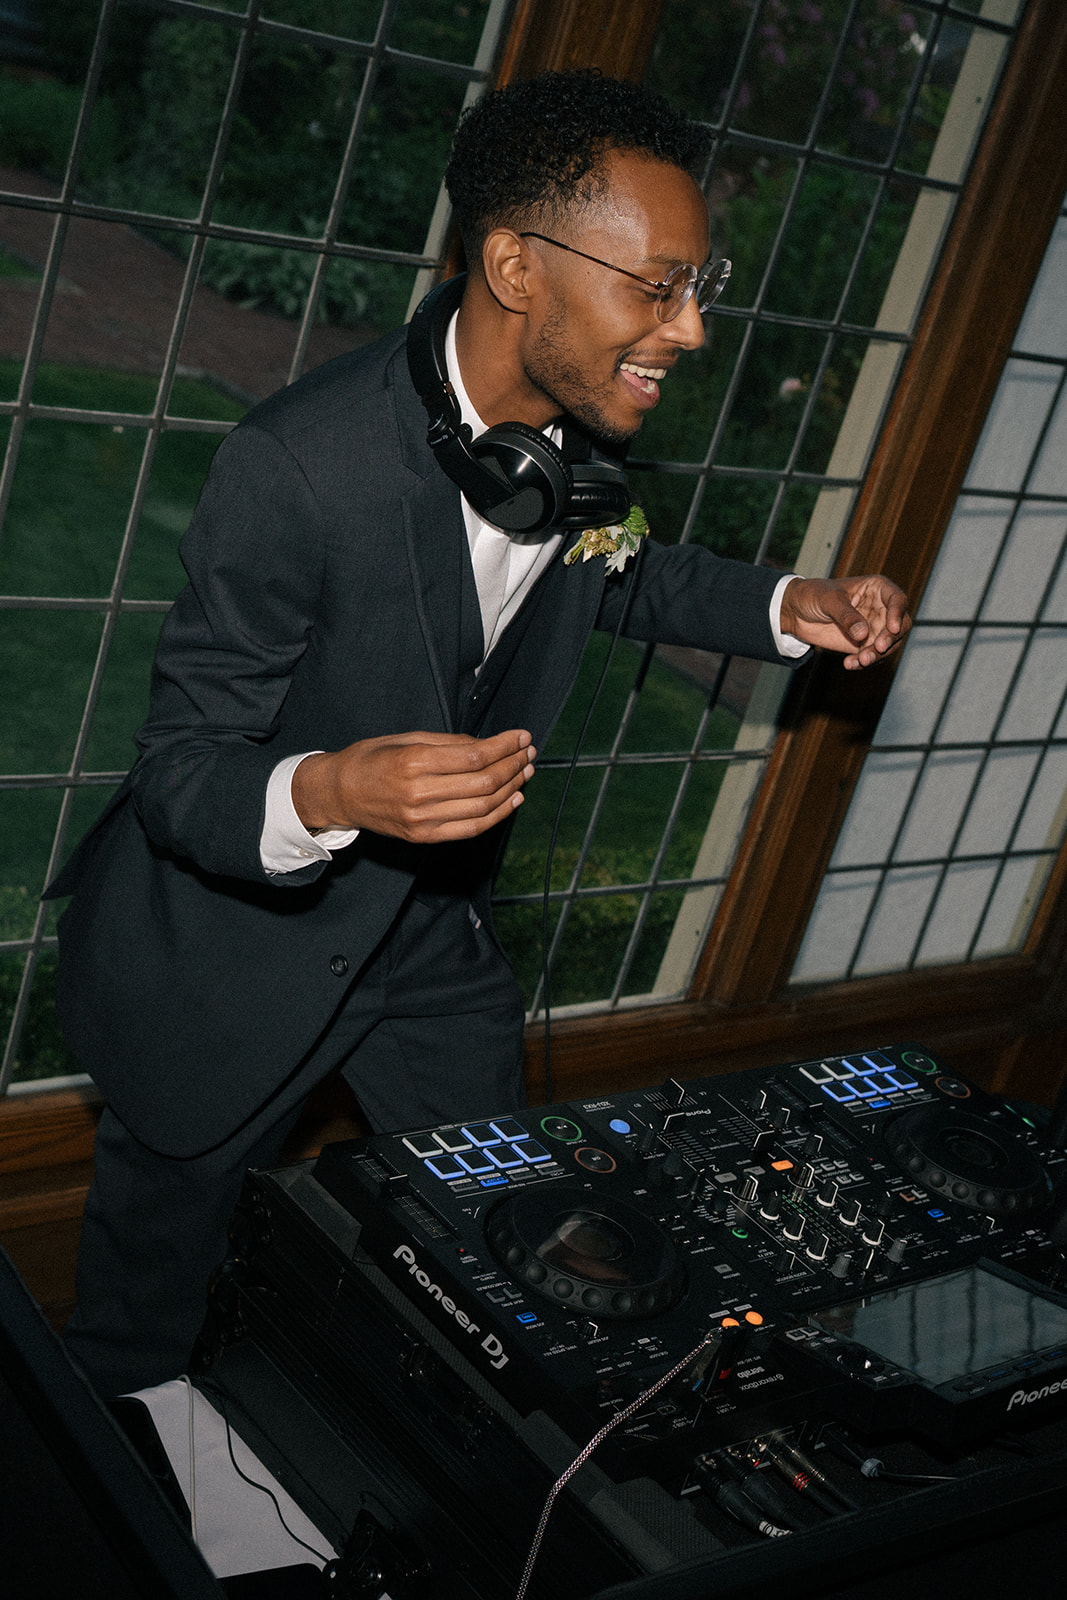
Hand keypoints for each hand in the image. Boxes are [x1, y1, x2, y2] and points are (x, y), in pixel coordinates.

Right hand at [291, 728, 536, 842]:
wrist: (339, 794)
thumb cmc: (370, 759)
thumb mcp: (406, 738)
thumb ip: (448, 742)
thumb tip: (487, 745)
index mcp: (413, 762)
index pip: (475, 756)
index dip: (505, 746)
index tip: (522, 737)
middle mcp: (419, 793)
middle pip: (483, 782)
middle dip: (513, 765)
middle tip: (528, 753)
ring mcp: (422, 820)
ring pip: (482, 807)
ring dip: (511, 788)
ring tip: (525, 772)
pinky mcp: (424, 837)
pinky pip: (470, 829)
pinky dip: (497, 816)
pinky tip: (512, 799)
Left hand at [779, 575, 910, 669]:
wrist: (796, 612)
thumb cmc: (813, 595)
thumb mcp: (828, 600)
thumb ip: (846, 615)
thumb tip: (864, 633)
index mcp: (876, 589)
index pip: (897, 599)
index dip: (898, 614)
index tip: (892, 628)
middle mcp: (880, 608)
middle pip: (899, 625)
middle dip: (891, 639)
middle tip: (878, 648)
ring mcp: (874, 627)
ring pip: (888, 645)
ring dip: (877, 655)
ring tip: (860, 660)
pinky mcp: (863, 644)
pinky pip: (872, 656)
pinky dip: (864, 662)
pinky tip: (850, 664)